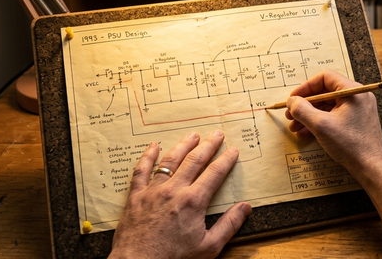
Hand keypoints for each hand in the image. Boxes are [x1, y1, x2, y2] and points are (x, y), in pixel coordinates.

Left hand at [110, 130, 251, 258]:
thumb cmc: (173, 258)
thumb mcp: (209, 246)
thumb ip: (229, 225)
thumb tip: (245, 208)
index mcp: (193, 201)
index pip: (214, 173)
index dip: (226, 160)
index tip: (233, 150)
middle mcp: (174, 191)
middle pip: (194, 160)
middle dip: (208, 145)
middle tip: (217, 134)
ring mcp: (153, 192)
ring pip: (170, 161)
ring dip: (183, 145)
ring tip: (193, 135)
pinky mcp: (136, 197)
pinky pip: (141, 171)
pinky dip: (147, 157)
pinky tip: (154, 146)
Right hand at [284, 70, 381, 171]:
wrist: (370, 166)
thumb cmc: (350, 144)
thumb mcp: (321, 125)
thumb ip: (302, 110)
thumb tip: (291, 101)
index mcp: (353, 91)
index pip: (325, 78)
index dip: (306, 87)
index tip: (293, 99)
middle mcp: (357, 97)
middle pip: (325, 92)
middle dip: (305, 104)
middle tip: (290, 114)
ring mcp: (357, 110)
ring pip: (328, 106)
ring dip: (309, 115)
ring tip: (295, 127)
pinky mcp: (356, 122)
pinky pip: (334, 116)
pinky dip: (319, 122)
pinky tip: (306, 133)